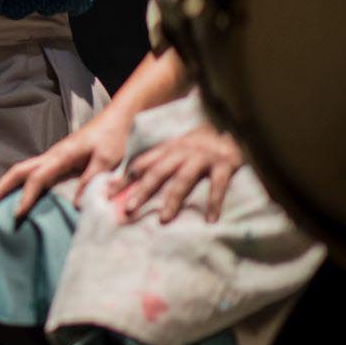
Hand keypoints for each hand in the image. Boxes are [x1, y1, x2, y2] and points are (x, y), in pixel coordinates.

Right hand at [0, 107, 132, 217]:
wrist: (116, 119)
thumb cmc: (112, 138)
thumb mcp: (107, 159)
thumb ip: (92, 179)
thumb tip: (76, 205)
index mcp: (61, 156)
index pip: (36, 177)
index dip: (25, 196)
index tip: (16, 214)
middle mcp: (51, 156)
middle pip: (17, 171)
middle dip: (0, 188)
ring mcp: (52, 158)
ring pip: (21, 171)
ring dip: (5, 186)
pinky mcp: (57, 161)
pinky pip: (32, 173)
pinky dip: (19, 185)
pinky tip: (17, 197)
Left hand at [110, 124, 243, 223]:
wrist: (238, 124)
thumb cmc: (205, 143)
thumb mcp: (180, 147)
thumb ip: (161, 162)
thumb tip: (135, 181)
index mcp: (168, 148)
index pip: (141, 164)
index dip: (124, 179)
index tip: (107, 195)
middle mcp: (182, 151)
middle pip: (157, 172)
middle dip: (142, 191)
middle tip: (129, 210)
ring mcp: (203, 156)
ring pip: (183, 179)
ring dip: (172, 199)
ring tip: (162, 219)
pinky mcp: (225, 163)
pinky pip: (218, 185)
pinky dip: (213, 202)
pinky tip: (210, 219)